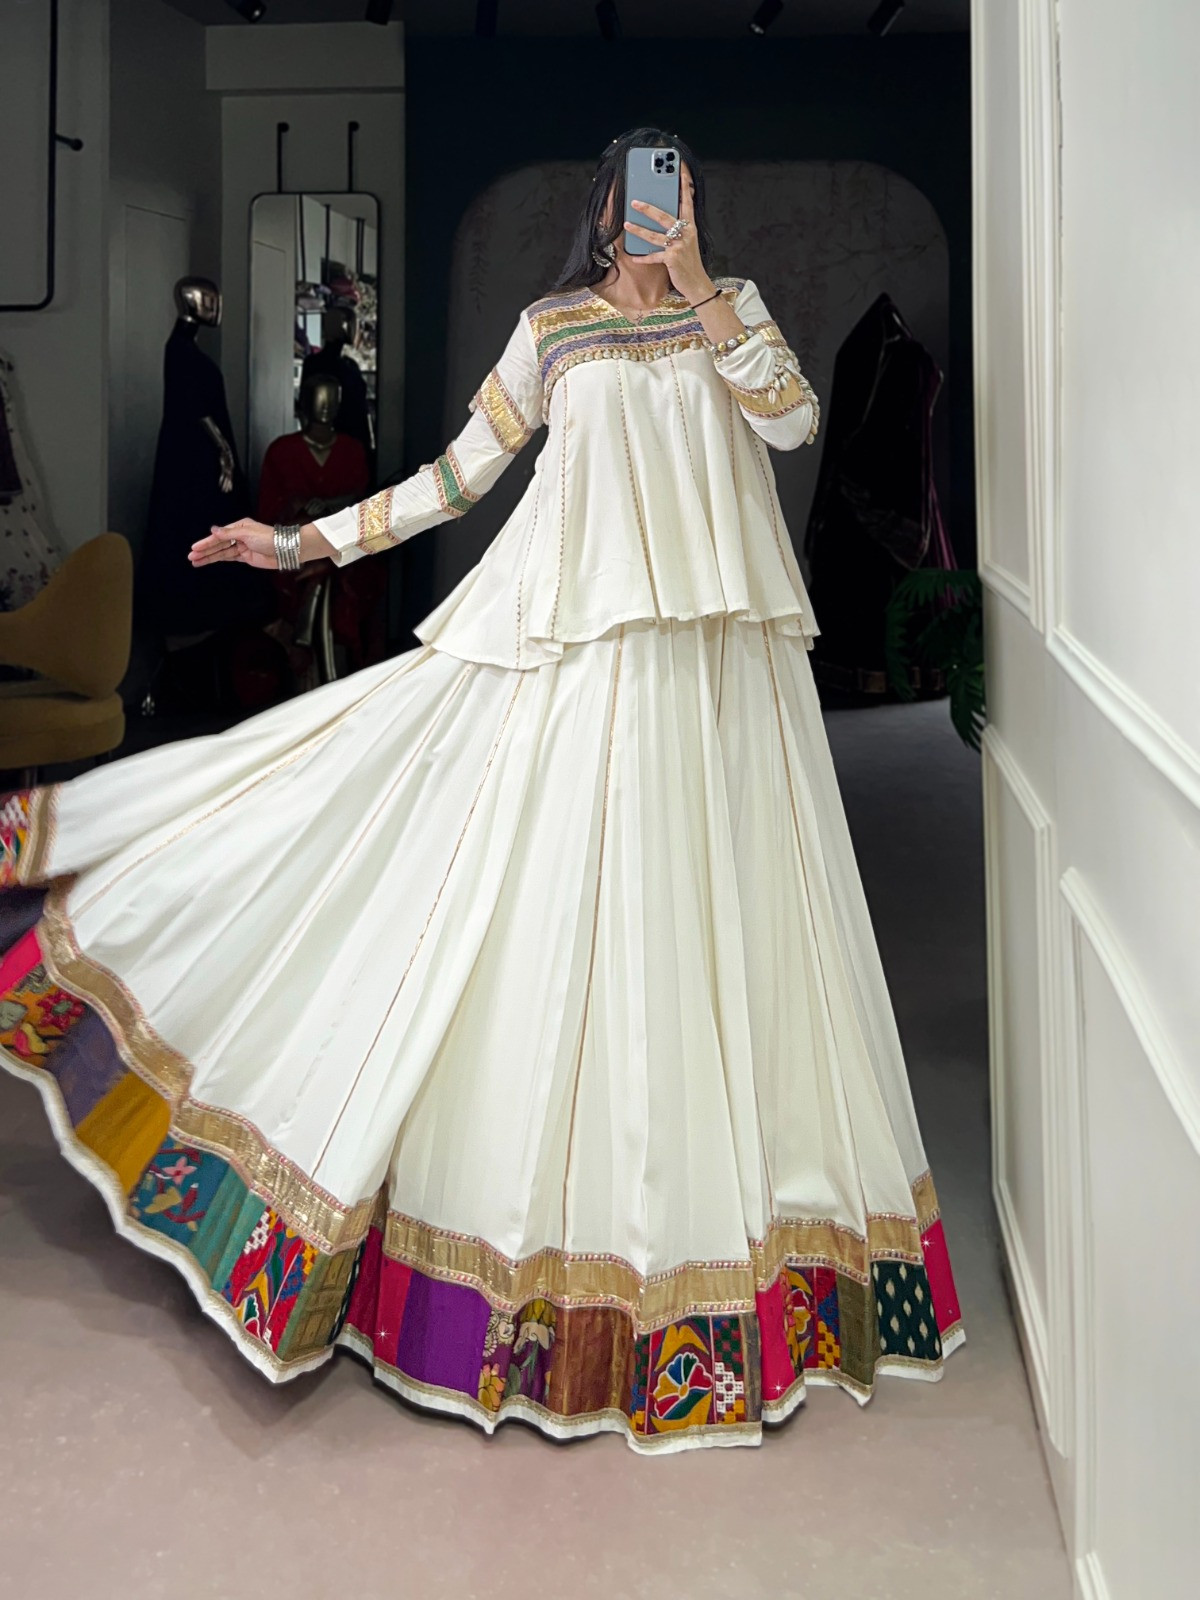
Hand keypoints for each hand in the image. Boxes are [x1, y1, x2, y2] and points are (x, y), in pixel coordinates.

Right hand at [189, 517, 279, 568]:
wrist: (285, 550)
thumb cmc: (268, 538)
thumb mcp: (247, 533)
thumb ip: (229, 533)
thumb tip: (213, 530)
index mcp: (239, 526)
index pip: (218, 536)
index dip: (206, 542)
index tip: (194, 547)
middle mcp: (238, 535)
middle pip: (218, 544)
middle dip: (205, 551)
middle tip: (191, 556)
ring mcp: (241, 546)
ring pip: (222, 552)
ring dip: (209, 557)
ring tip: (195, 561)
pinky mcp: (245, 557)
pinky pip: (229, 557)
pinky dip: (219, 559)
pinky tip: (208, 560)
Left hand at [623, 176, 711, 304]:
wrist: (697, 283)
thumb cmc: (690, 261)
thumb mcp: (688, 241)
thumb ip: (679, 228)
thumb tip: (662, 217)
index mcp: (690, 227)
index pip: (687, 203)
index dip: (684, 187)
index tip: (680, 172)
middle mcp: (686, 234)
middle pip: (664, 217)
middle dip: (648, 208)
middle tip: (634, 201)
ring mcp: (679, 247)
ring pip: (654, 236)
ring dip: (639, 230)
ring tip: (626, 224)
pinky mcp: (672, 260)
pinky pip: (654, 257)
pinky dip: (643, 258)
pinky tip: (633, 256)